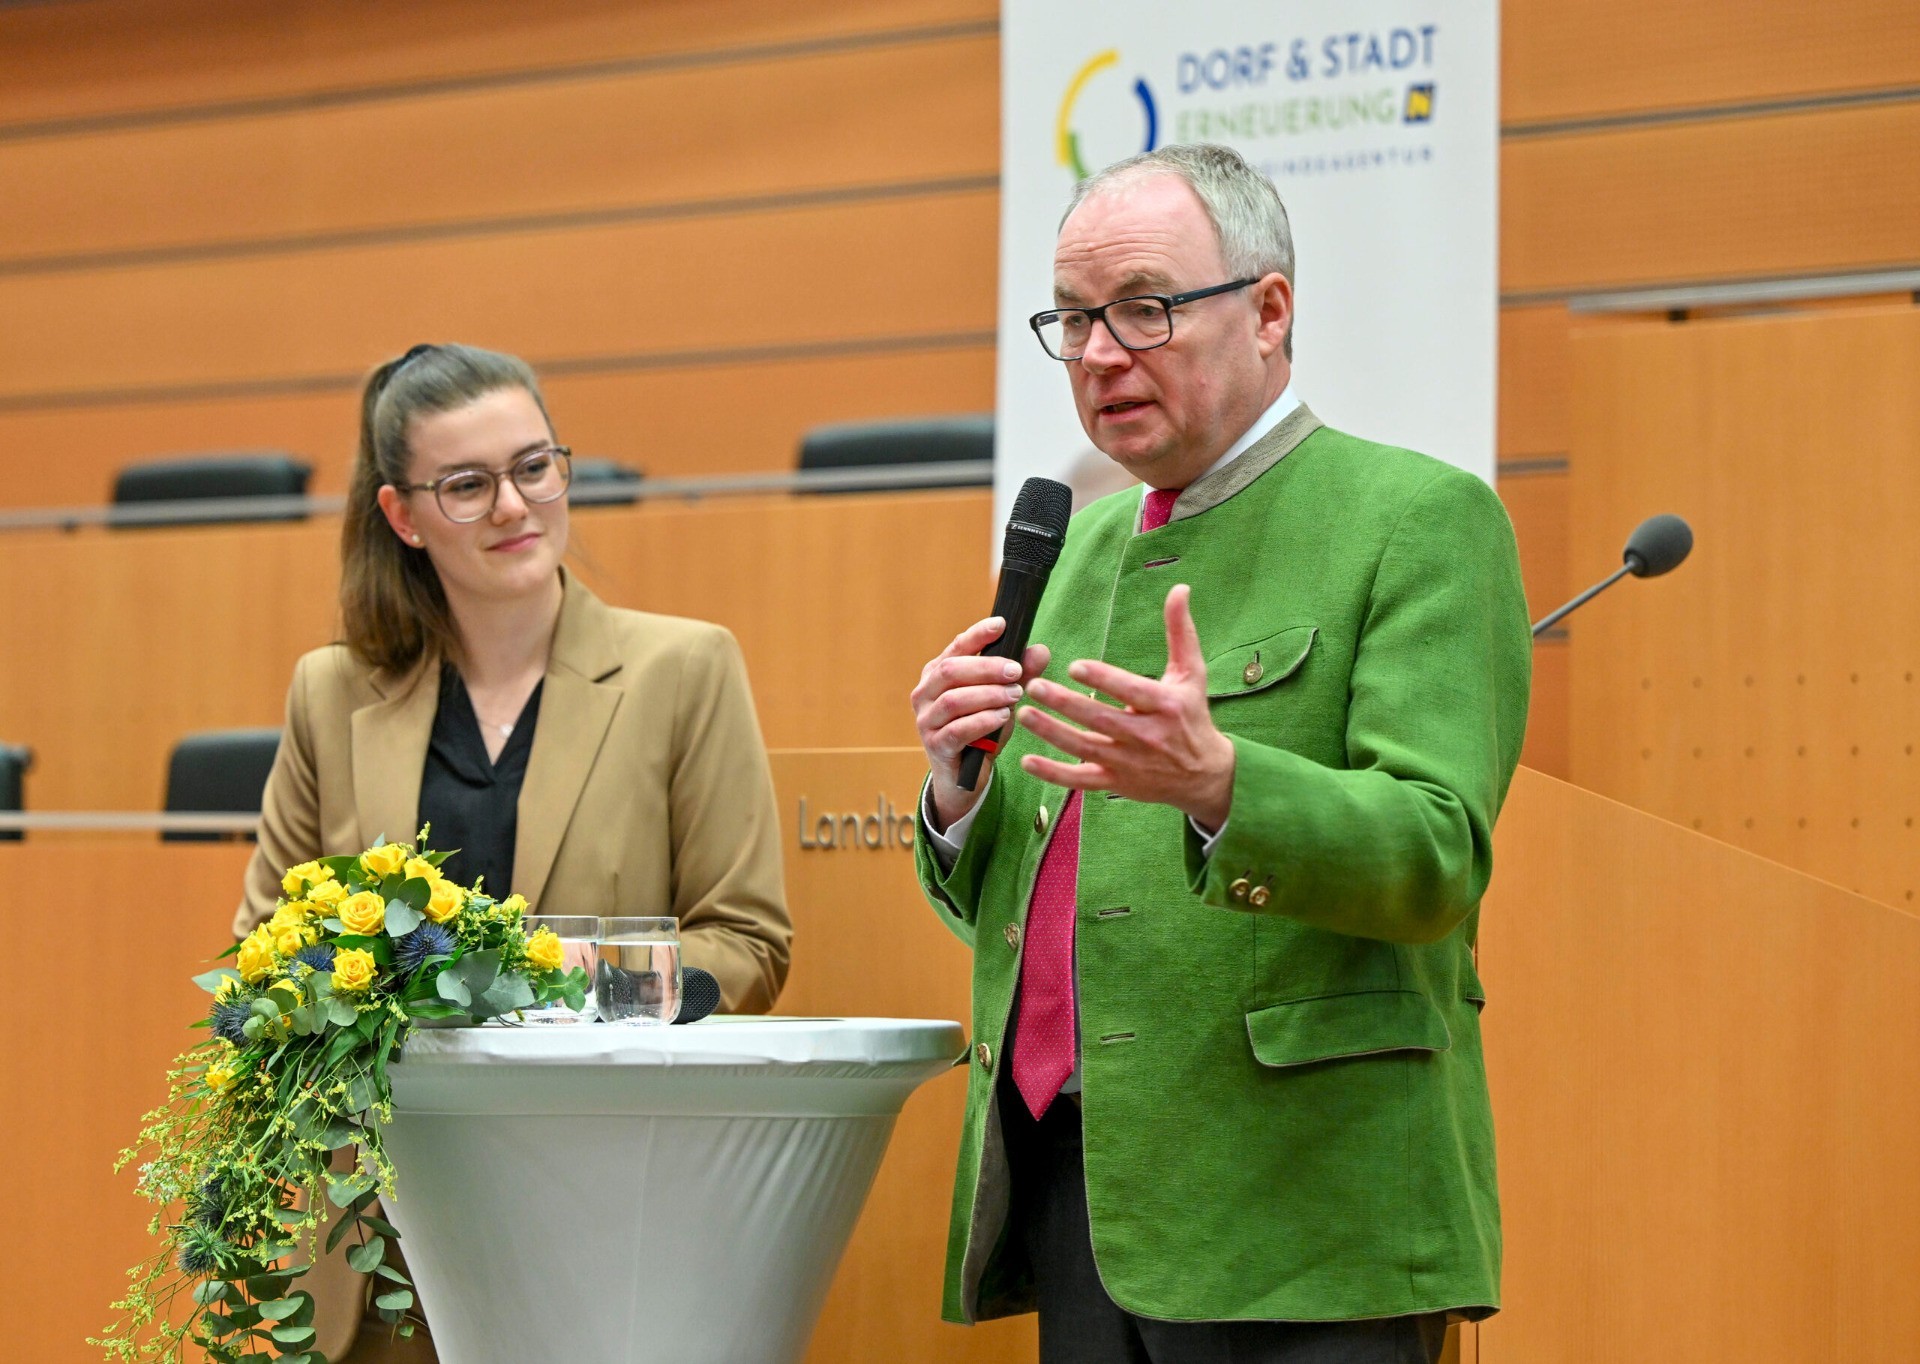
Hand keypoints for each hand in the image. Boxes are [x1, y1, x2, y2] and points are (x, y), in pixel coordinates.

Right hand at [912, 616, 1051, 831]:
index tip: (1002, 625)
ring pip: (953, 700)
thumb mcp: (1002, 700)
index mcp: (937, 673)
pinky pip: (957, 730)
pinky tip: (1003, 717)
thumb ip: (1019, 675)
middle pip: (951, 670)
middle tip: (1016, 670)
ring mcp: (926, 721)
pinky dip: (982, 721)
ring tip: (1015, 695)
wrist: (963, 778)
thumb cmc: (981, 731)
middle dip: (986, 667)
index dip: (977, 634)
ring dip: (987, 695)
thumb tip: (1040, 651)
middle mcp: (925, 693)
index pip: (956, 647)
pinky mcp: (935, 746)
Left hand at [1015, 584, 1235, 828]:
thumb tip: (1179, 588)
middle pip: (1100, 720)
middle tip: (1034, 686)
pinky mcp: (1116, 782)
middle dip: (1065, 704)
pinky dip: (1053, 774)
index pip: (1130, 691)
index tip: (1075, 666)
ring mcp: (1129, 762)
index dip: (1103, 679)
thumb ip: (1180, 631)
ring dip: (1051, 733)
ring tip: (1023, 714)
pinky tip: (1027, 760)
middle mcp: (1146, 736)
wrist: (1204, 775)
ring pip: (1084, 748)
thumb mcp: (1192, 673)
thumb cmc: (1192, 716)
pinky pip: (1080, 780)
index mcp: (1164, 705)